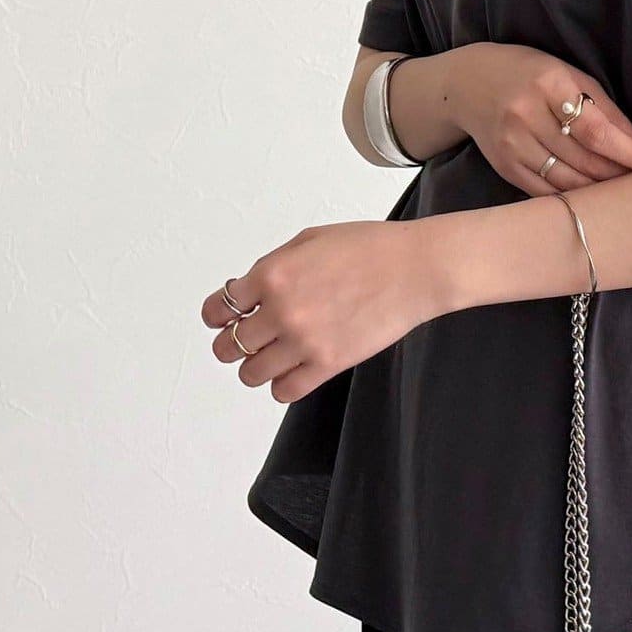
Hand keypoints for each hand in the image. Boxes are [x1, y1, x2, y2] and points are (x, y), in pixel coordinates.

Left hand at [201, 219, 448, 404]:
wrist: (415, 269)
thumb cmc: (370, 248)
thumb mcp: (310, 240)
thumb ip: (273, 266)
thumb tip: (249, 290)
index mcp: (272, 274)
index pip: (218, 309)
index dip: (217, 317)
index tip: (222, 321)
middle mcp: (281, 310)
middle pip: (228, 346)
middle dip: (233, 344)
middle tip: (248, 341)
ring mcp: (304, 341)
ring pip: (251, 374)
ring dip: (256, 368)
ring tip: (273, 358)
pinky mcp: (329, 364)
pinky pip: (284, 391)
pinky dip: (282, 386)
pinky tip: (294, 372)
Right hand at [438, 43, 631, 195]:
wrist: (468, 84)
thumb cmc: (529, 74)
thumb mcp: (569, 75)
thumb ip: (604, 109)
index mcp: (548, 84)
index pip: (594, 128)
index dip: (626, 150)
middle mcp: (526, 116)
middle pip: (583, 159)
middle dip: (618, 172)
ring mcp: (512, 145)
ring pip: (567, 181)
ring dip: (599, 188)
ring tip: (621, 188)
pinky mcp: (505, 167)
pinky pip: (546, 192)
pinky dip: (573, 196)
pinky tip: (591, 195)